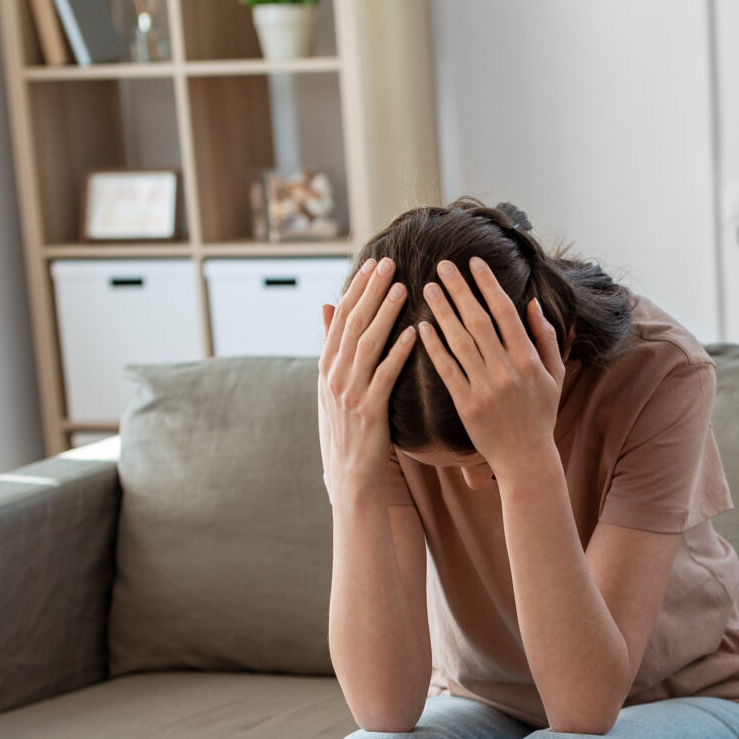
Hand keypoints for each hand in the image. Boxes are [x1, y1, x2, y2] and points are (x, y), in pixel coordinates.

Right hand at [317, 257, 416, 506]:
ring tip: (402, 287)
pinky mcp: (369, 411)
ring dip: (385, 313)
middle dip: (371, 291)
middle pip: (353, 323)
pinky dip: (398, 351)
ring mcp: (350, 393)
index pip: (341, 317)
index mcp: (327, 366)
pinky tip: (413, 333)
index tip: (373, 264)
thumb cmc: (348, 427)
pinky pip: (385, 374)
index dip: (356, 289)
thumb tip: (326, 306)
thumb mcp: (332, 385)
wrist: (350, 475)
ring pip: (367, 344)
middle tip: (389, 263)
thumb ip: (332, 345)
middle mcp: (334, 375)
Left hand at [416, 258, 564, 471]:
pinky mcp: (466, 404)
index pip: (505, 312)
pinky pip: (447, 370)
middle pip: (478, 320)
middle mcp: (507, 370)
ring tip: (428, 288)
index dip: (488, 285)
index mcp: (529, 360)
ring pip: (459, 341)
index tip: (473, 263)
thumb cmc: (541, 415)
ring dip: (442, 311)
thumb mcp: (554, 375)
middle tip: (442, 265)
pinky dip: (434, 347)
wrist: (527, 459)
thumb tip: (532, 303)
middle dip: (459, 289)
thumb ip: (546, 337)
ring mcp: (485, 387)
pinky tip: (422, 326)